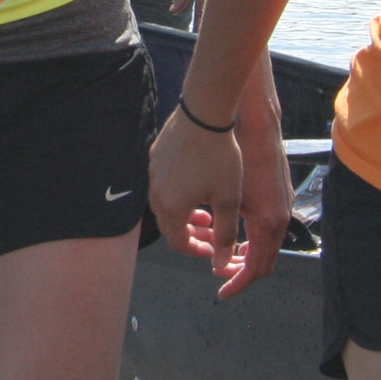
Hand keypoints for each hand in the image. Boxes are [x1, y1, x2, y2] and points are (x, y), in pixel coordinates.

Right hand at [148, 104, 240, 282]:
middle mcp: (155, 193)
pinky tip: (197, 185)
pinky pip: (163, 186)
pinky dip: (178, 195)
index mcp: (172, 208)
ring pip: (165, 206)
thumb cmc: (219, 159)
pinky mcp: (154, 158)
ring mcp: (152, 174)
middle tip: (212, 234)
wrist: (204, 116)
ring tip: (206, 213)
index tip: (215, 249)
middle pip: (169, 226)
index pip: (178, 244)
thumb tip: (221, 263)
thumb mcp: (228, 200)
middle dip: (191, 235)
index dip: (197, 251)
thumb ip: (225, 235)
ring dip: (184, 215)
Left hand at [231, 86, 292, 293]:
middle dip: (240, 270)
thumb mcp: (226, 200)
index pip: (256, 268)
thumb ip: (222, 234)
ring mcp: (282, 207)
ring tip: (220, 250)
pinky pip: (266, 226)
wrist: (255, 125)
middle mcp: (280, 219)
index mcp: (267, 224)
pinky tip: (229, 224)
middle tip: (218, 272)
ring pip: (264, 242)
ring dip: (244, 250)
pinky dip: (249, 235)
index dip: (237, 282)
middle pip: (263, 260)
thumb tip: (217, 261)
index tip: (221, 291)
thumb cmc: (237, 158)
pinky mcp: (279, 195)